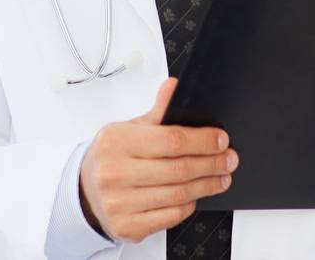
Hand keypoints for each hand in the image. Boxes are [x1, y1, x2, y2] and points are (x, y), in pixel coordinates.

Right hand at [78, 79, 235, 243]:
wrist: (85, 191)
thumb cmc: (112, 157)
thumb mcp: (129, 129)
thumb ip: (156, 112)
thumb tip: (174, 88)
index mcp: (116, 141)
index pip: (170, 140)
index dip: (202, 140)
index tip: (221, 140)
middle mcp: (114, 173)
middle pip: (178, 169)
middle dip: (211, 164)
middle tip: (228, 159)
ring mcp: (119, 203)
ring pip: (178, 195)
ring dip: (206, 185)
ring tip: (221, 177)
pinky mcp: (127, 226)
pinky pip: (171, 216)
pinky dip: (189, 205)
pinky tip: (197, 194)